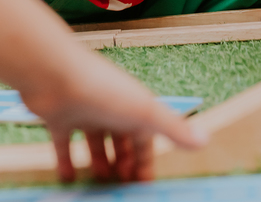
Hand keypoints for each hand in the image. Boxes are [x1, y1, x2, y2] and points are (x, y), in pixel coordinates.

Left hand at [23, 53, 206, 182]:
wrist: (56, 76)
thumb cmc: (103, 90)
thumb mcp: (145, 111)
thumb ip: (174, 128)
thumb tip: (205, 140)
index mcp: (133, 107)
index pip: (145, 137)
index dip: (146, 159)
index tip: (145, 182)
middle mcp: (110, 109)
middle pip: (121, 140)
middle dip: (124, 161)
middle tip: (123, 184)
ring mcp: (84, 113)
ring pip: (95, 141)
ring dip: (99, 161)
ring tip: (101, 181)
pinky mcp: (60, 119)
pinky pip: (64, 144)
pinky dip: (66, 161)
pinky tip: (68, 178)